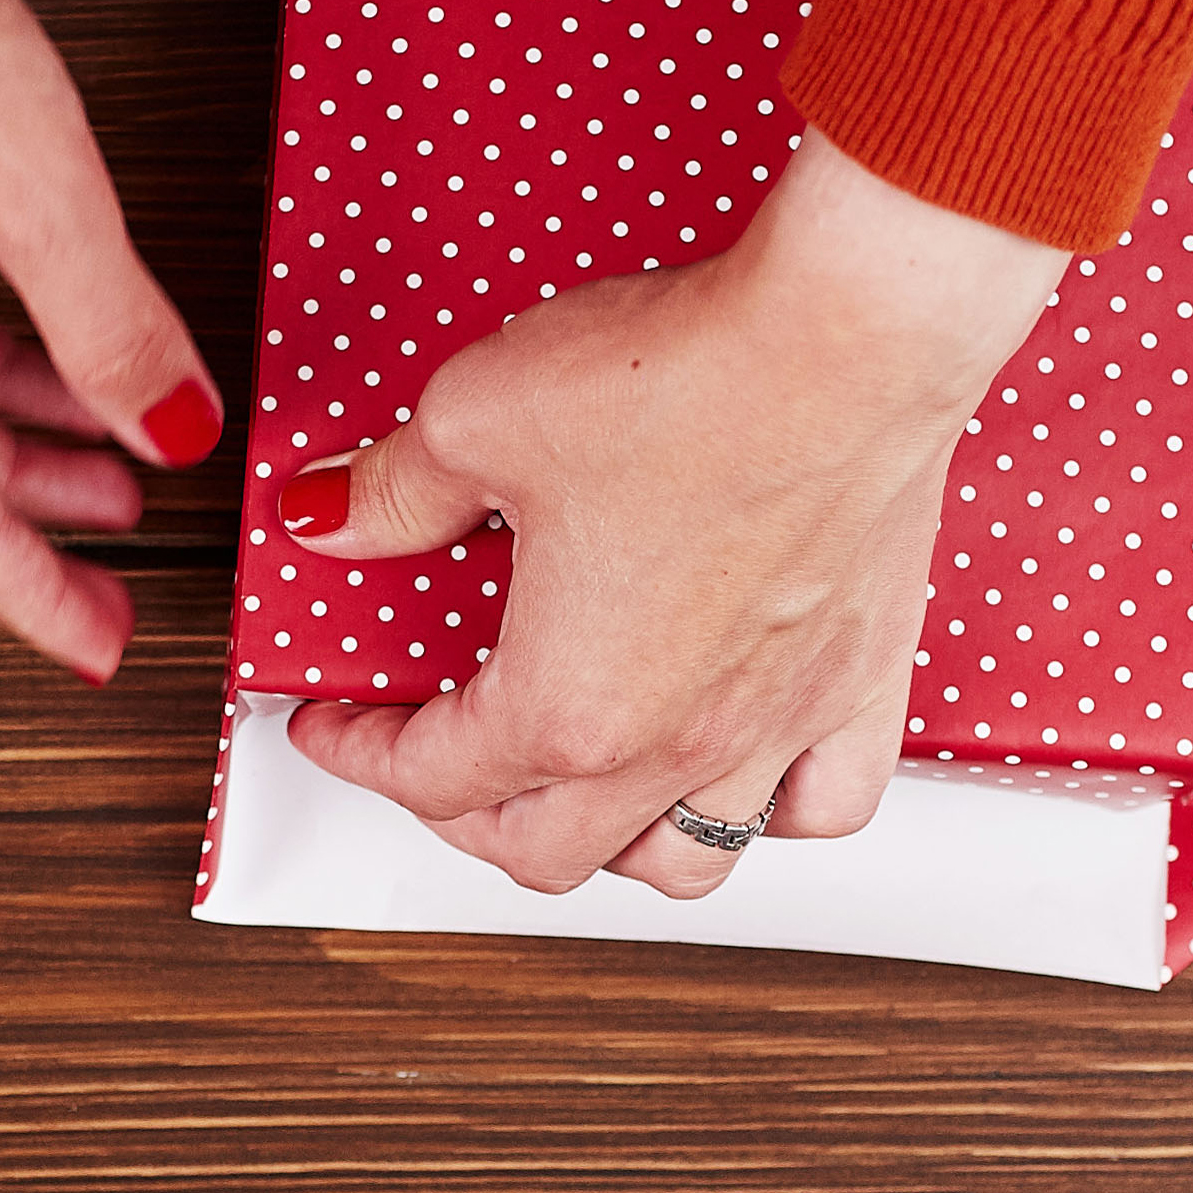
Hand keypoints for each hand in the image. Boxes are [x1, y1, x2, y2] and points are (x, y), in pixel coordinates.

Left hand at [276, 134, 1065, 896]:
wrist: (850, 333)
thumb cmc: (688, 380)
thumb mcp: (479, 419)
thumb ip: (394, 491)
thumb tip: (332, 516)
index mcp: (566, 703)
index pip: (432, 776)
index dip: (360, 752)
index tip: (338, 723)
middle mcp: (673, 742)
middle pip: (547, 850)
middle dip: (465, 816)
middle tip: (432, 760)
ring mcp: (775, 722)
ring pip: (686, 858)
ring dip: (615, 846)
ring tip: (575, 794)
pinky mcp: (860, 680)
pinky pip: (826, 804)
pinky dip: (776, 812)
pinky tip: (749, 776)